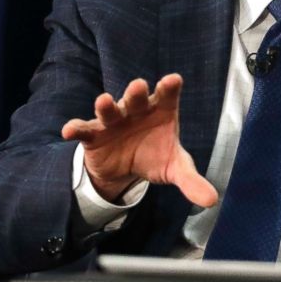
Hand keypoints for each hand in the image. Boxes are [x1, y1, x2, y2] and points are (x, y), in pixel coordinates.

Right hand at [61, 73, 217, 206]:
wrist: (125, 168)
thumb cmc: (154, 156)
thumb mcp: (174, 168)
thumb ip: (191, 180)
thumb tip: (212, 201)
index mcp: (161, 111)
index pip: (167, 96)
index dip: (169, 88)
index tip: (173, 80)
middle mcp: (137, 110)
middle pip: (136, 98)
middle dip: (136, 92)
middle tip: (138, 86)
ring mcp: (114, 120)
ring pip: (109, 110)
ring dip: (106, 106)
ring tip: (104, 101)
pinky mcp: (94, 134)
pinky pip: (84, 128)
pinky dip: (76, 128)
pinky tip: (68, 131)